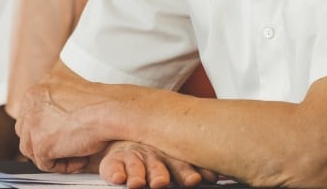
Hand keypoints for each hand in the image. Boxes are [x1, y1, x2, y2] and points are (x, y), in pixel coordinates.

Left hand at [16, 69, 112, 171]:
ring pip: (32, 149)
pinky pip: (44, 163)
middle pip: (27, 131)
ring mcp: (33, 123)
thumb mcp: (71, 91)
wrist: (110, 110)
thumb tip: (52, 119)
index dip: (47, 127)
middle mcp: (31, 101)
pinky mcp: (40, 144)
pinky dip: (62, 165)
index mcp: (38, 88)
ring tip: (76, 153)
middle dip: (44, 141)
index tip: (63, 132)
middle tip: (68, 145)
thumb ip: (55, 101)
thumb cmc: (100, 102)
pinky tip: (80, 159)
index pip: (32, 114)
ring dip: (53, 155)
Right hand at [99, 141, 217, 188]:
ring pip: (134, 166)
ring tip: (137, 183)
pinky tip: (118, 178)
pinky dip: (115, 172)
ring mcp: (132, 157)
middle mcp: (152, 155)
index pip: (181, 163)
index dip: (188, 173)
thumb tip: (215, 176)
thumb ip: (191, 170)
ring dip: (136, 175)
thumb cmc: (155, 156)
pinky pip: (112, 167)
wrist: (126, 142)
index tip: (195, 180)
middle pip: (157, 165)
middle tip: (161, 182)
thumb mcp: (174, 159)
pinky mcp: (112, 162)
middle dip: (160, 174)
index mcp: (170, 155)